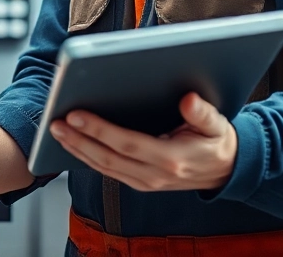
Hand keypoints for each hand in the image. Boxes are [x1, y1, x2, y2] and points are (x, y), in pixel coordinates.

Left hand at [50, 92, 236, 192]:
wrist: (227, 171)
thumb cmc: (217, 143)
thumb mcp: (217, 125)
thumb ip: (202, 113)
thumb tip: (188, 100)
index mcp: (171, 157)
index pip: (127, 144)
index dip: (99, 130)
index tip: (77, 116)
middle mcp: (155, 174)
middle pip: (108, 158)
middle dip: (78, 140)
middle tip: (55, 123)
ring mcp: (146, 182)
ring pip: (104, 168)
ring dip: (77, 150)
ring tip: (57, 132)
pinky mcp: (141, 182)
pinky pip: (109, 172)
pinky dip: (88, 158)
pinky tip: (73, 145)